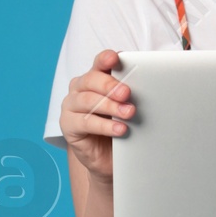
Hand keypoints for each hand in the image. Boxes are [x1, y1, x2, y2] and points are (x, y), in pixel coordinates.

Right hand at [59, 49, 135, 180]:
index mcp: (94, 78)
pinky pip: (85, 123)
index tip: (116, 58)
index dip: (105, 59)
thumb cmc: (118, 128)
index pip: (99, 64)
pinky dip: (104, 126)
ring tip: (129, 113)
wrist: (108, 158)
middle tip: (127, 93)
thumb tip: (147, 87)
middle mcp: (79, 89)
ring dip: (110, 106)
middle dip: (110, 85)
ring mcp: (71, 106)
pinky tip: (120, 129)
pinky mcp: (68, 125)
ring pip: (88, 101)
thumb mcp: (125, 108)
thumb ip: (128, 96)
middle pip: (90, 80)